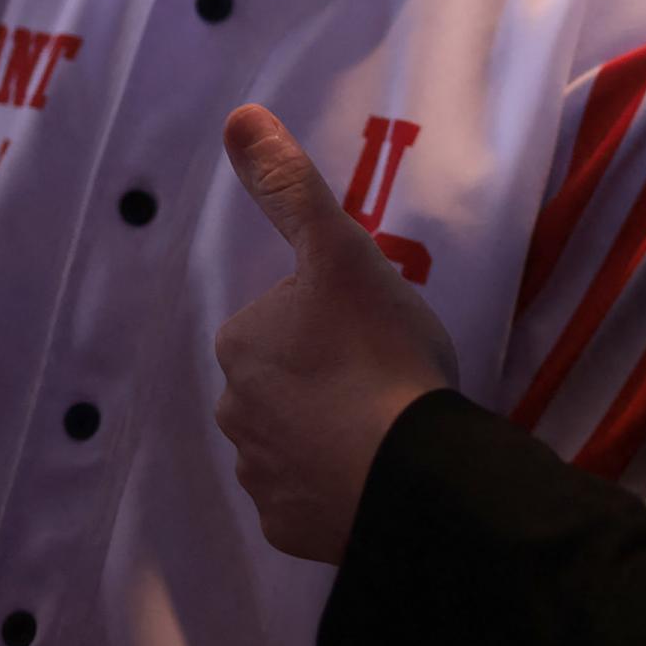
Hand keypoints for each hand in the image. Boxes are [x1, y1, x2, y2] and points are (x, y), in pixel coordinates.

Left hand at [213, 105, 459, 563]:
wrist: (410, 472)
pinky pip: (309, 498)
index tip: (372, 327)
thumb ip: (290, 186)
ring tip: (387, 428)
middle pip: (284, 381)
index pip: (282, 318)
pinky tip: (374, 475)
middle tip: (386, 376)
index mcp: (242, 343)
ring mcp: (261, 478)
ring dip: (329, 434)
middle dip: (325, 378)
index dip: (329, 318)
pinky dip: (335, 488)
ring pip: (293, 441)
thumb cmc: (379, 352)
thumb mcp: (340, 251)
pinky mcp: (290, 530)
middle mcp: (235, 413)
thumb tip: (239, 114)